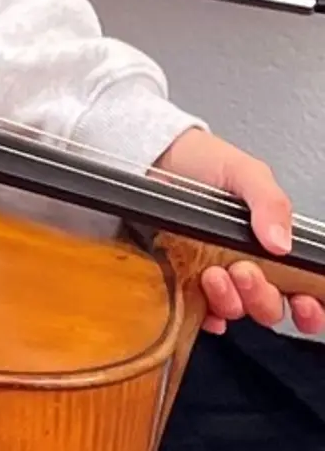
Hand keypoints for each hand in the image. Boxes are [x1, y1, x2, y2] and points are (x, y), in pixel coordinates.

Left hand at [153, 127, 324, 335]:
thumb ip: (270, 203)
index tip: (304, 303)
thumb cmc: (202, 159)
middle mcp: (248, 264)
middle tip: (244, 271)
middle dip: (261, 297)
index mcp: (271, 243)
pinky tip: (198, 297)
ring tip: (213, 273)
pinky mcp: (183, 277)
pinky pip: (200, 310)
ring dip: (230, 301)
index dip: (311, 307)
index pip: (304, 289)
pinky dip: (203, 311)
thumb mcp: (245, 173)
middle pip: (270, 307)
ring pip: (237, 310)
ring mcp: (216, 273)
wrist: (154, 153)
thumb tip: (281, 242)